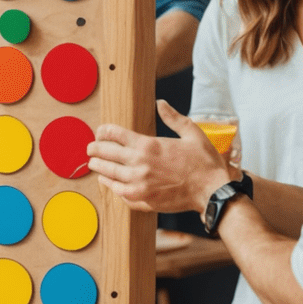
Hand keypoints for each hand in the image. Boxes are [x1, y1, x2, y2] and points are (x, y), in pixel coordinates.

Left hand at [88, 101, 231, 213]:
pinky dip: (112, 186)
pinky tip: (110, 182)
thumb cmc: (204, 162)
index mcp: (148, 146)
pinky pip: (119, 193)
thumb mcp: (192, 133)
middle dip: (94, 150)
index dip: (103, 131)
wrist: (212, 191)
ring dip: (99, 168)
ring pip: (108, 175)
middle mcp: (139, 164)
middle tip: (90, 149)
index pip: (114, 135)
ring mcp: (138, 184)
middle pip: (105, 154)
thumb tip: (160, 103)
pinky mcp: (142, 200)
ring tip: (94, 165)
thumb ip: (173, 118)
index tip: (99, 132)